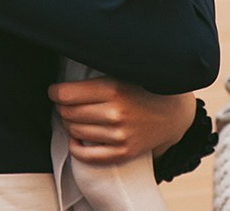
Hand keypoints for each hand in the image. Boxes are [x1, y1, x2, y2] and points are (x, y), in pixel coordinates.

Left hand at [48, 76, 195, 164]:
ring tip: (74, 117)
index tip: (56, 91)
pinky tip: (77, 138)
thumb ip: (95, 80)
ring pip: (75, 132)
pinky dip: (75, 147)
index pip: (67, 95)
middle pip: (68, 113)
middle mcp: (116, 112)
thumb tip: (61, 87)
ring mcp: (120, 135)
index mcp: (114, 88)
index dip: (56, 92)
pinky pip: (87, 155)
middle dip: (62, 108)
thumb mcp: (121, 75)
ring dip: (69, 124)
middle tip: (66, 104)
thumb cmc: (143, 90)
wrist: (173, 113)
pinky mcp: (124, 152)